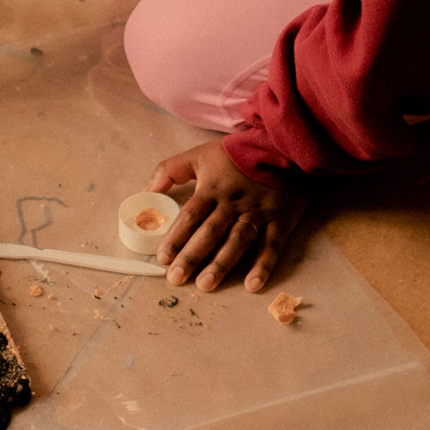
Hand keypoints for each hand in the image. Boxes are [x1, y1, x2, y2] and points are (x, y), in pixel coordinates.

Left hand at [149, 140, 305, 293]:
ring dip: (221, 264)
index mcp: (212, 188)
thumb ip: (170, 169)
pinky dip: (263, 265)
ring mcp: (258, 212)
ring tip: (205, 285)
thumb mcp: (200, 154)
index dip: (175, 237)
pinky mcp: (281, 219)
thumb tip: (147, 190)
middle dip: (192, 256)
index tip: (162, 258)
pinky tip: (252, 285)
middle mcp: (233, 202)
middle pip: (210, 232)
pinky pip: (272, 245)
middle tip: (176, 278)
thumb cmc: (236, 153)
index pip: (190, 216)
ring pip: (237, 241)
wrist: (282, 143)